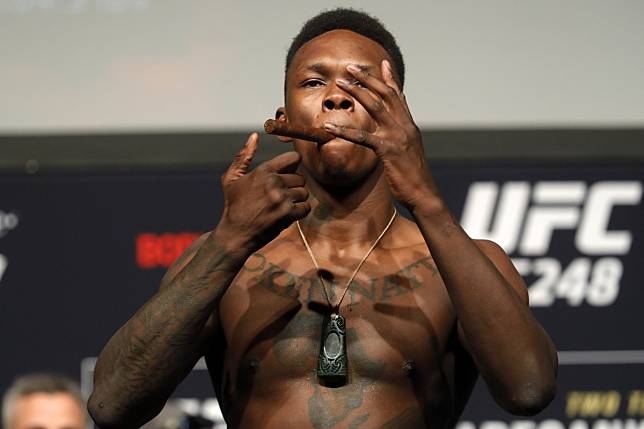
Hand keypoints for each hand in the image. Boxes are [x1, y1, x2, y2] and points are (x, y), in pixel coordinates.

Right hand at [217, 133, 310, 253]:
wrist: (235, 234)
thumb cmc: (234, 206)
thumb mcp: (232, 178)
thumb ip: (244, 156)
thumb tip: (254, 136)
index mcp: (263, 170)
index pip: (293, 159)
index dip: (292, 167)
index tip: (287, 175)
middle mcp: (274, 182)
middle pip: (300, 178)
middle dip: (291, 188)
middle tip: (278, 197)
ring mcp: (282, 198)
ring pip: (303, 193)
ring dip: (295, 201)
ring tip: (281, 206)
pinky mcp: (288, 214)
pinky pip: (306, 207)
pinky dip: (299, 212)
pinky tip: (286, 214)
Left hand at [323, 60, 438, 209]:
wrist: (425, 194)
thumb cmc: (415, 176)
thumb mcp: (410, 150)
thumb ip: (404, 134)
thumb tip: (400, 125)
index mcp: (409, 125)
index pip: (398, 96)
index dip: (389, 79)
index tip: (382, 63)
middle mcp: (405, 126)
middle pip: (385, 94)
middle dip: (367, 78)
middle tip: (350, 67)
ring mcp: (397, 137)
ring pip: (375, 107)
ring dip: (356, 92)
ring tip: (341, 83)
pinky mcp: (388, 150)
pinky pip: (363, 137)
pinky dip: (345, 131)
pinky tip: (330, 127)